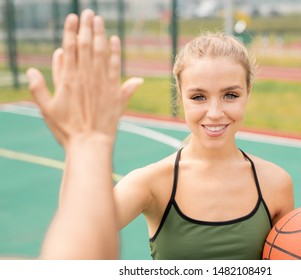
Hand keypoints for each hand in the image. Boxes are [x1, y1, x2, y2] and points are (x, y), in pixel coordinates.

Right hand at [26, 9, 142, 148]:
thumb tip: (31, 69)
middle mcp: (85, 77)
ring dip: (100, 34)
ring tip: (99, 20)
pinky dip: (115, 52)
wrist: (90, 143)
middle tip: (88, 12)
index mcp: (68, 79)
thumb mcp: (46, 109)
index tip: (73, 17)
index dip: (71, 31)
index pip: (69, 48)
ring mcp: (101, 83)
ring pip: (100, 52)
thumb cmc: (66, 129)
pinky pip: (115, 67)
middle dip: (86, 27)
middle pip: (86, 46)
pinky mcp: (114, 90)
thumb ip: (38, 88)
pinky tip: (115, 40)